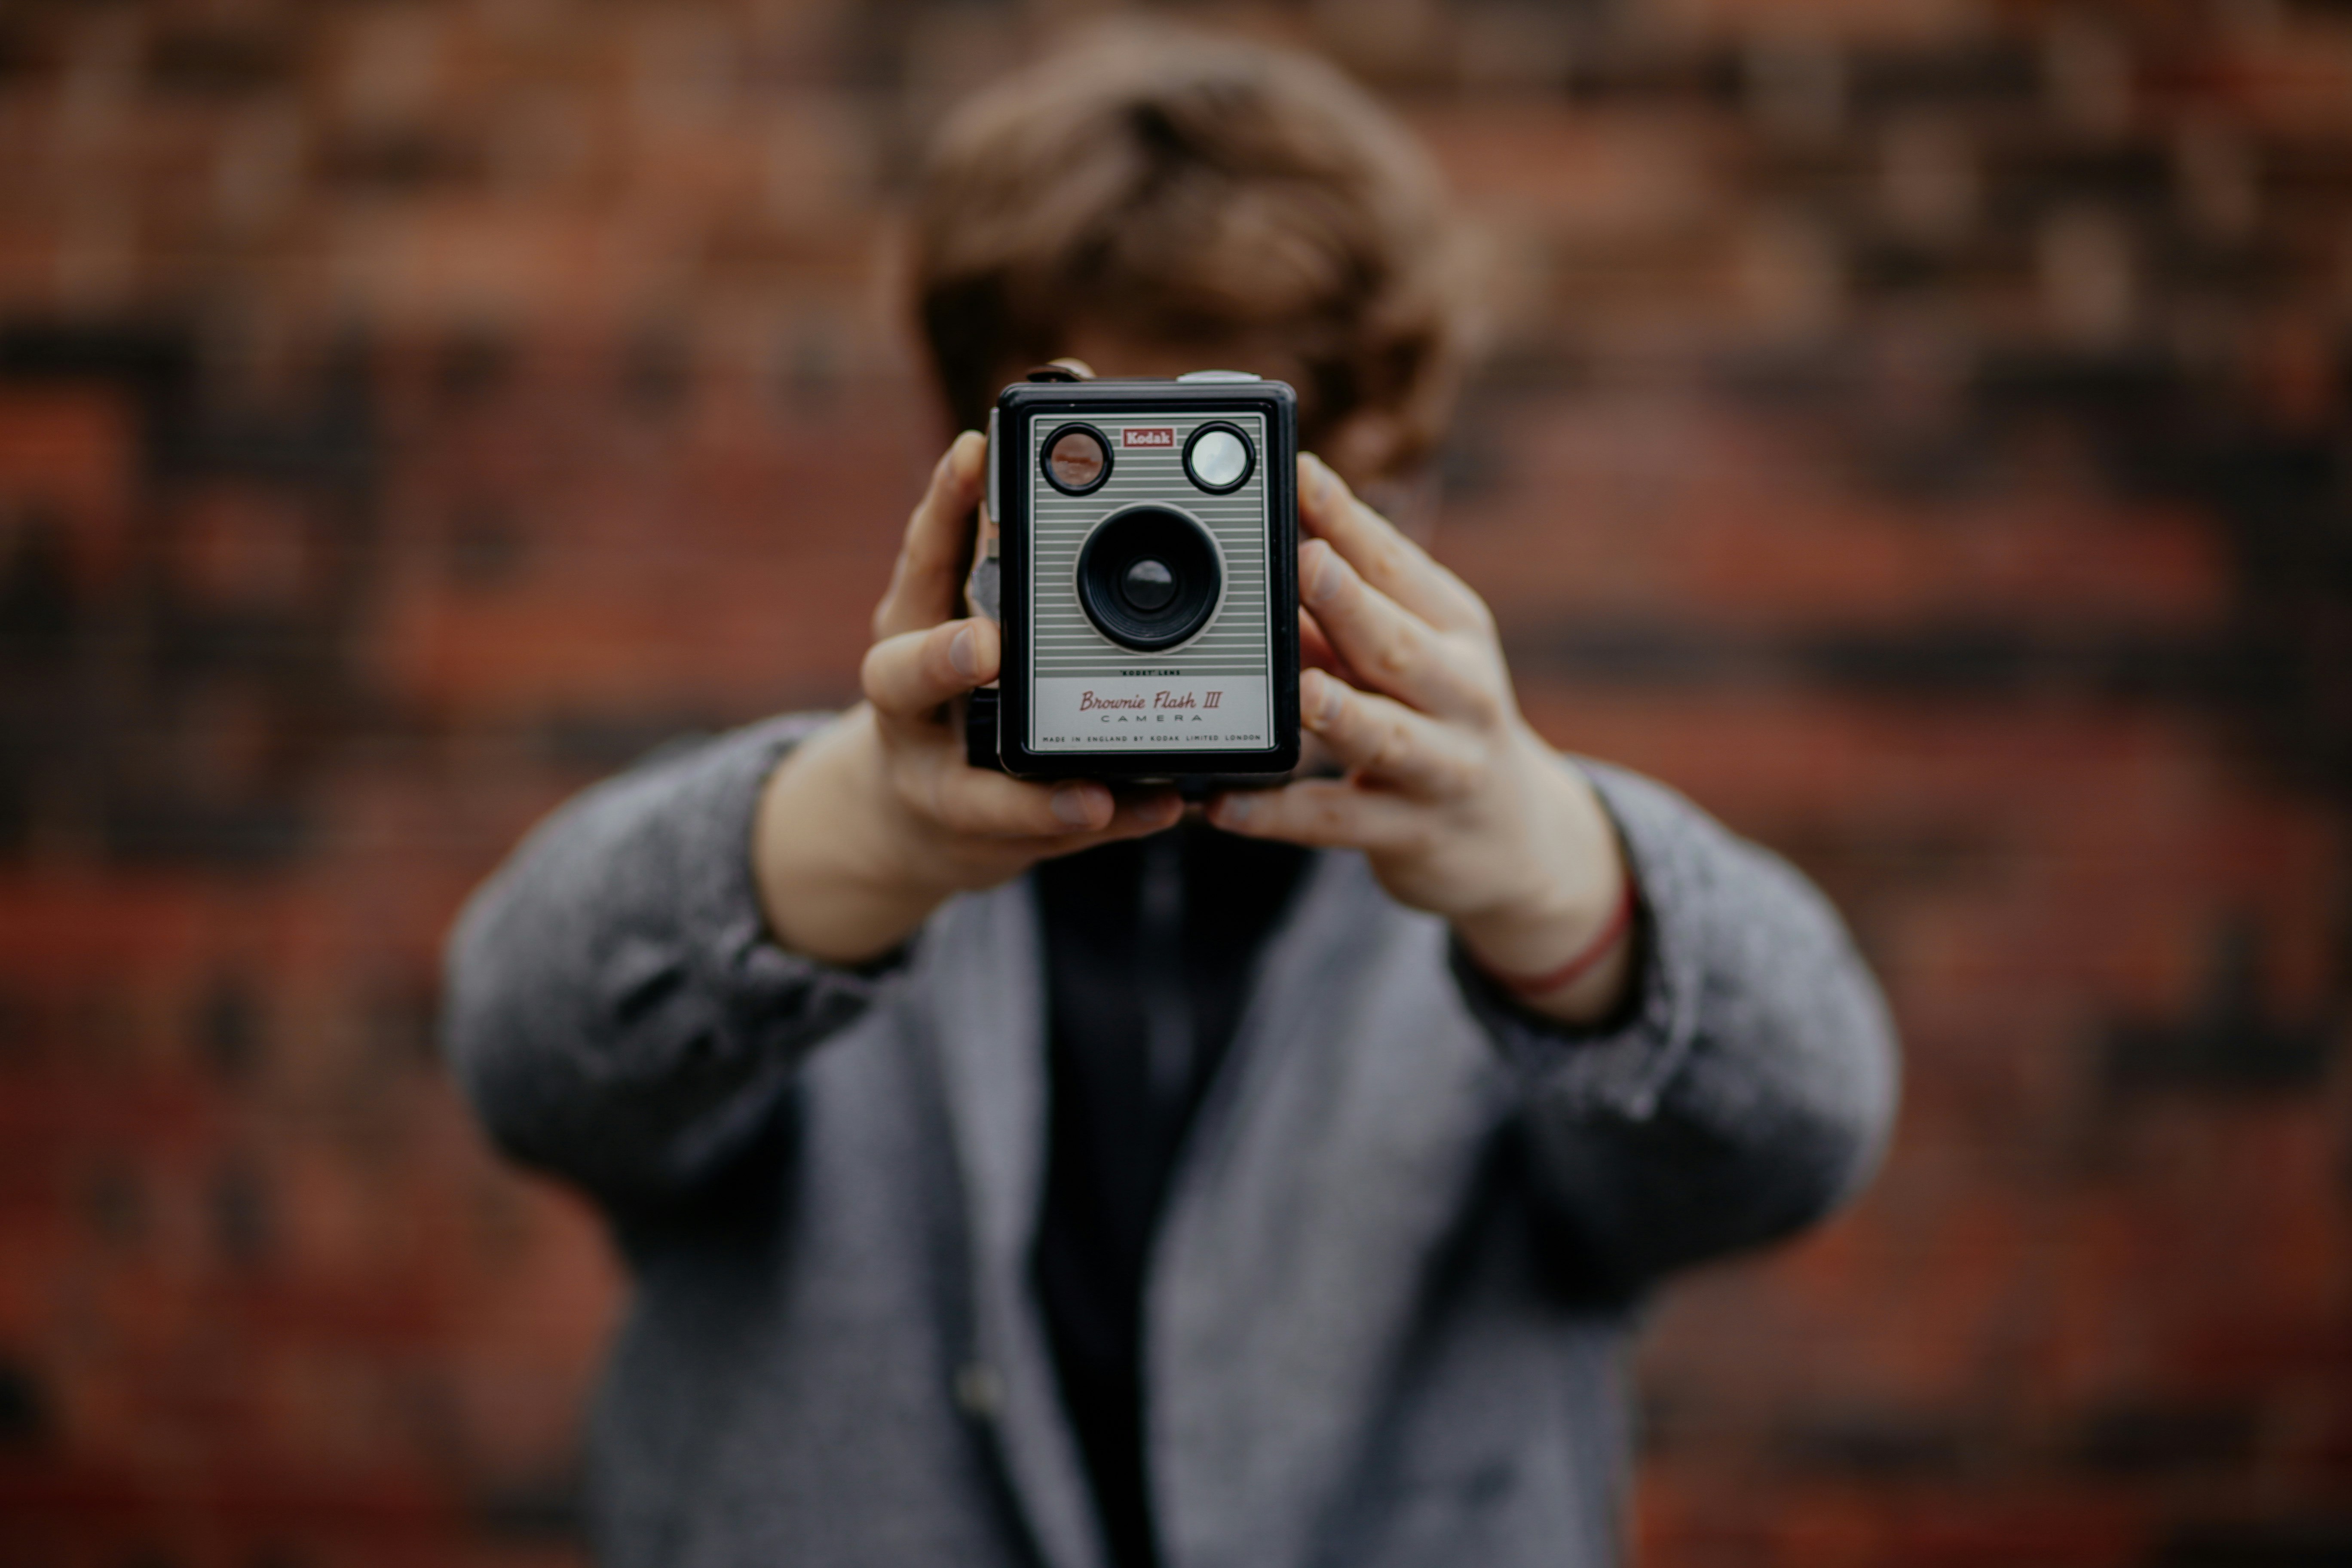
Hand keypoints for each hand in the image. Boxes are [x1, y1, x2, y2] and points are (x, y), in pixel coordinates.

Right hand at [754, 432, 1180, 964]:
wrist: (916, 808)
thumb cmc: (961, 675)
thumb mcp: (974, 596)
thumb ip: (1011, 531)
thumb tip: (1079, 399)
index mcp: (914, 617)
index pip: (923, 552)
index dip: (944, 504)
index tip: (977, 453)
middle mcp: (908, 696)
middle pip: (905, 672)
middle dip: (944, 656)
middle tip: (987, 644)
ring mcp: (935, 771)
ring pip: (969, 786)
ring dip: (1032, 790)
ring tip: (1090, 793)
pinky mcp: (980, 830)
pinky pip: (1040, 830)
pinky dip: (1099, 821)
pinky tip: (1150, 808)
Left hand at [1208, 455, 1635, 1023]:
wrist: (1515, 836)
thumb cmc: (1442, 719)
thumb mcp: (1410, 652)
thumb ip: (1341, 607)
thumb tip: (1269, 538)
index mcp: (1452, 626)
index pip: (1398, 563)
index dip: (1349, 519)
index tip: (1302, 471)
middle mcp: (1458, 689)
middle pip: (1399, 643)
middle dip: (1352, 603)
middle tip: (1306, 563)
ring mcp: (1442, 765)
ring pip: (1384, 735)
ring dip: (1337, 711)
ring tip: (1297, 692)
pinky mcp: (1410, 832)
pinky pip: (1338, 821)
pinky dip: (1279, 814)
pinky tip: (1225, 807)